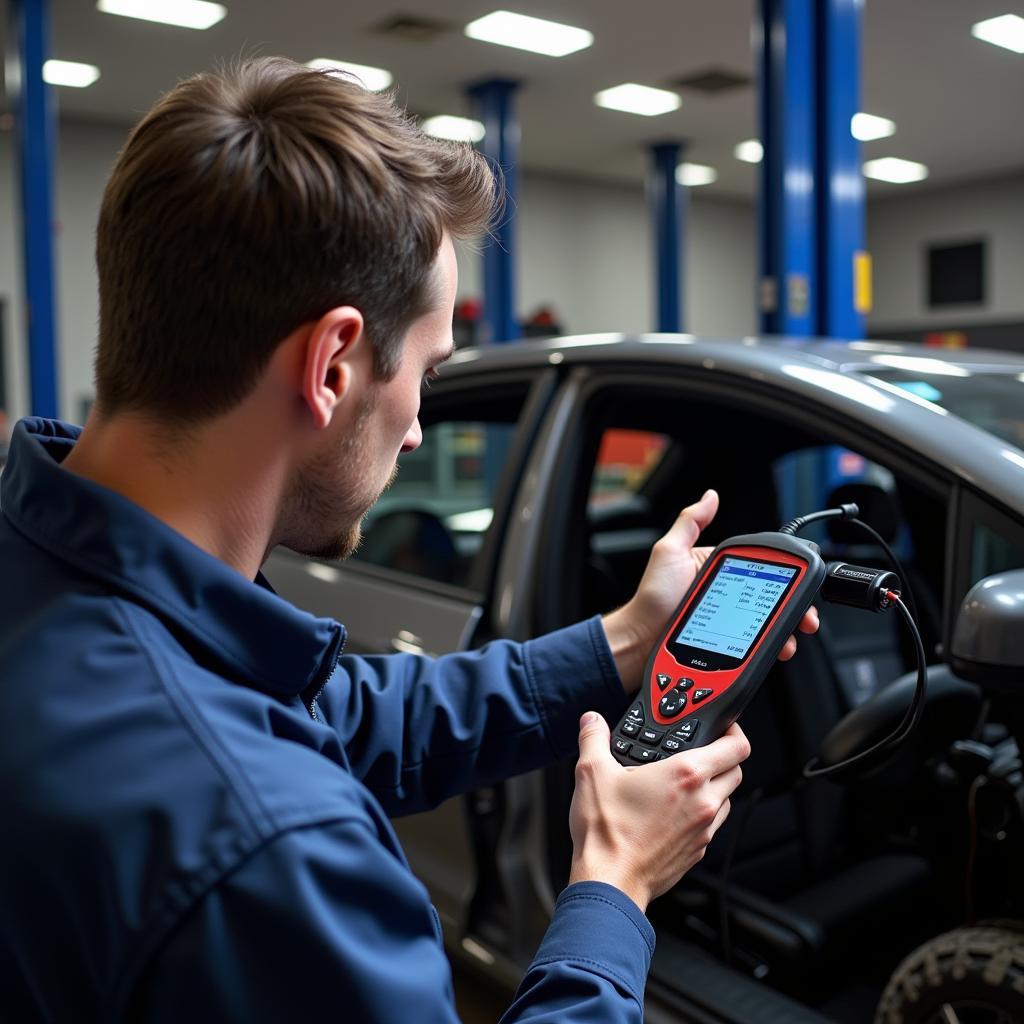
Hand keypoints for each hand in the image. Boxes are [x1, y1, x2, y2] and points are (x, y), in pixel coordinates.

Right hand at [567, 713, 749, 912]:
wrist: (611, 882)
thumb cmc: (607, 832)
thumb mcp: (592, 772)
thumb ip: (594, 738)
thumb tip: (592, 720)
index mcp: (685, 775)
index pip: (735, 746)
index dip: (734, 730)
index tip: (724, 726)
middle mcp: (703, 801)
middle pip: (736, 771)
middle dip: (723, 757)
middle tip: (702, 750)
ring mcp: (703, 829)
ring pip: (727, 798)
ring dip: (715, 786)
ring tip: (687, 781)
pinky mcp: (698, 851)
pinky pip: (712, 824)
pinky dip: (702, 813)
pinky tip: (676, 811)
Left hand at [602, 490, 819, 691]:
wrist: (641, 639)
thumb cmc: (652, 597)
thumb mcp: (669, 551)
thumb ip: (690, 522)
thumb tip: (710, 496)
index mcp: (718, 568)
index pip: (761, 567)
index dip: (784, 574)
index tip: (801, 580)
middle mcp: (728, 592)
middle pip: (773, 597)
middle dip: (796, 606)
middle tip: (806, 617)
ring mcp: (730, 619)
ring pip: (769, 622)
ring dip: (788, 628)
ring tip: (794, 635)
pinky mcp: (730, 643)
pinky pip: (757, 643)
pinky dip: (772, 647)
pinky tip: (779, 648)